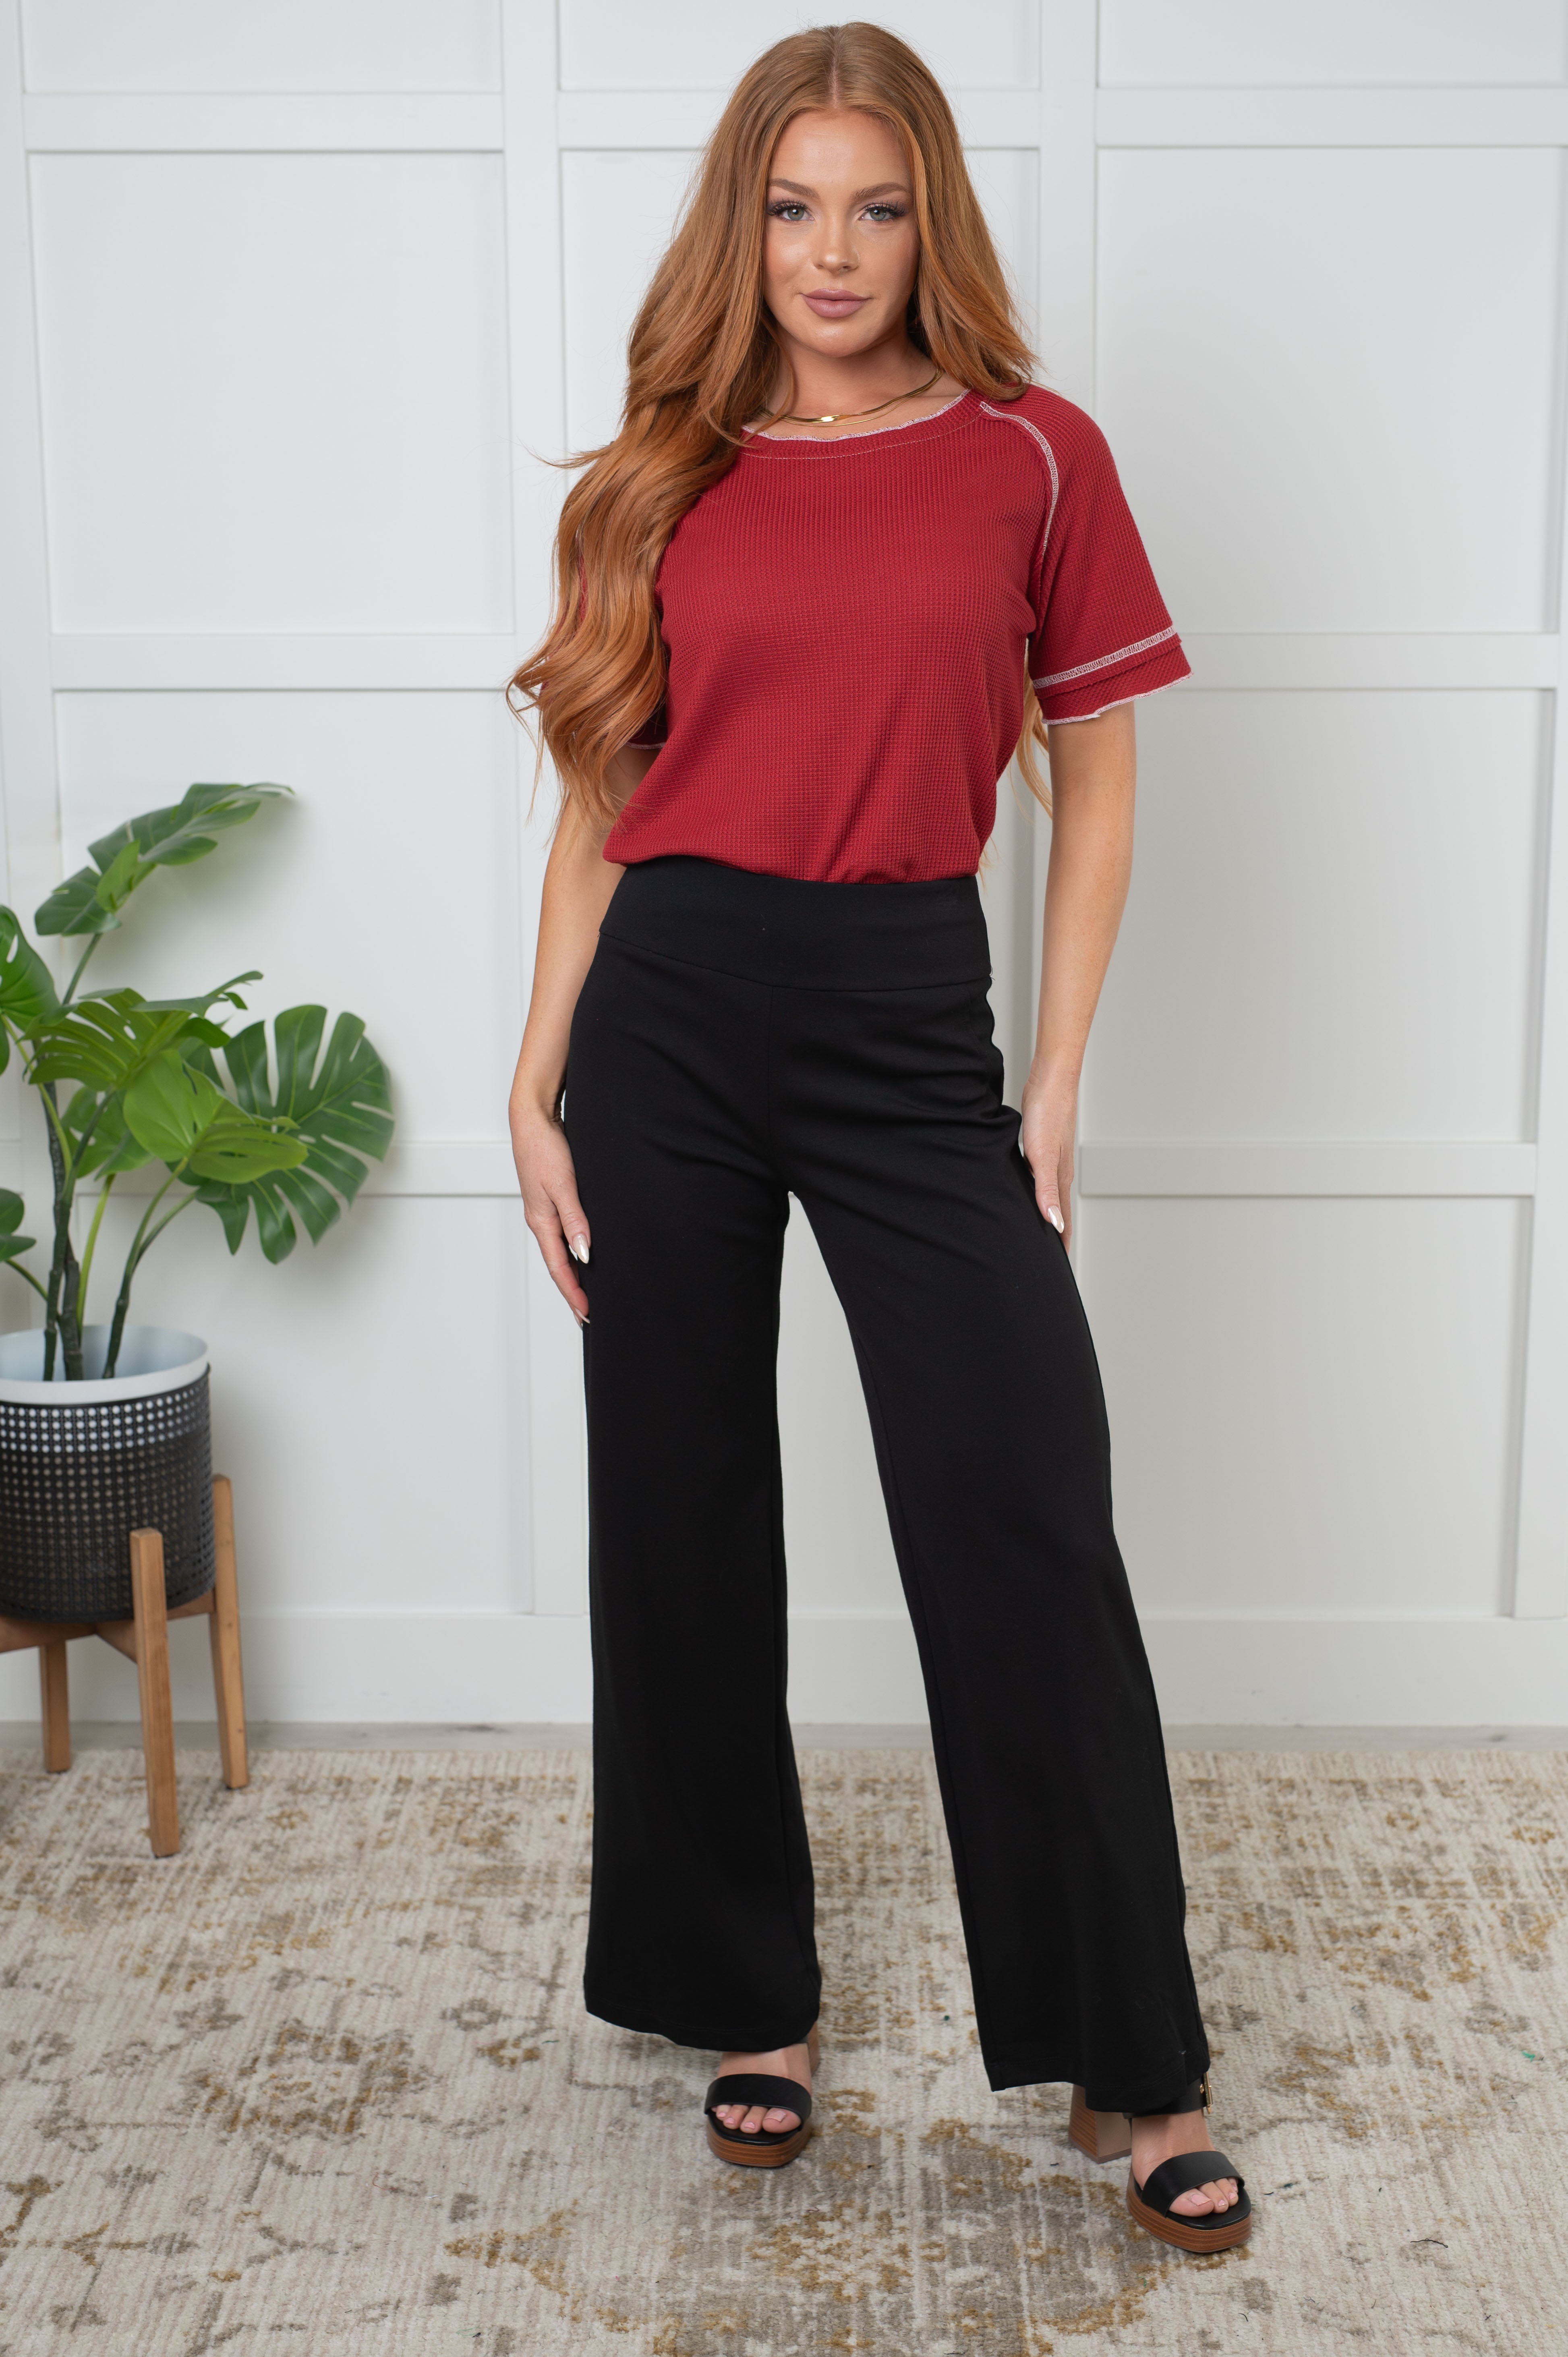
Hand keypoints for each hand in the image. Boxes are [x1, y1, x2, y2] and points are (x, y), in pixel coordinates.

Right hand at [511, 1101, 590, 1323]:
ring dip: (573, 1273)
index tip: (587, 1314)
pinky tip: (584, 1253)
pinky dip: (572, 1250)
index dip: (573, 1292)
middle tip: (588, 1314)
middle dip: (572, 1291)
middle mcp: (542, 1221)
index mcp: (541, 1222)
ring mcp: (545, 1211)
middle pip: (558, 1265)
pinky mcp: (552, 1199)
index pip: (558, 1268)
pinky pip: (563, 1233)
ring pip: (561, 1250)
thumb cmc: (545, 1148)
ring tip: (588, 1292)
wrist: (532, 1119)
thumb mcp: (563, 1185)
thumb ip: (575, 1220)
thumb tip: (583, 1255)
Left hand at [1019, 1065, 1076, 1249]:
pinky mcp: (1042, 1147)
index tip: (1057, 1268)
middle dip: (1055, 1236)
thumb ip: (1047, 1190)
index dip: (1061, 1244)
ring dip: (1047, 1216)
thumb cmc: (1049, 1112)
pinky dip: (1037, 1195)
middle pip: (1059, 1212)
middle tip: (1048, 1259)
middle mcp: (1059, 1172)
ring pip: (1050, 1196)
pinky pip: (1040, 1179)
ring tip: (1039, 1233)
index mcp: (1061, 1178)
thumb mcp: (1043, 1156)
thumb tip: (1055, 1222)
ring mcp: (1052, 1159)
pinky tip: (1026, 1194)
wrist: (1050, 1079)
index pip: (1063, 1220)